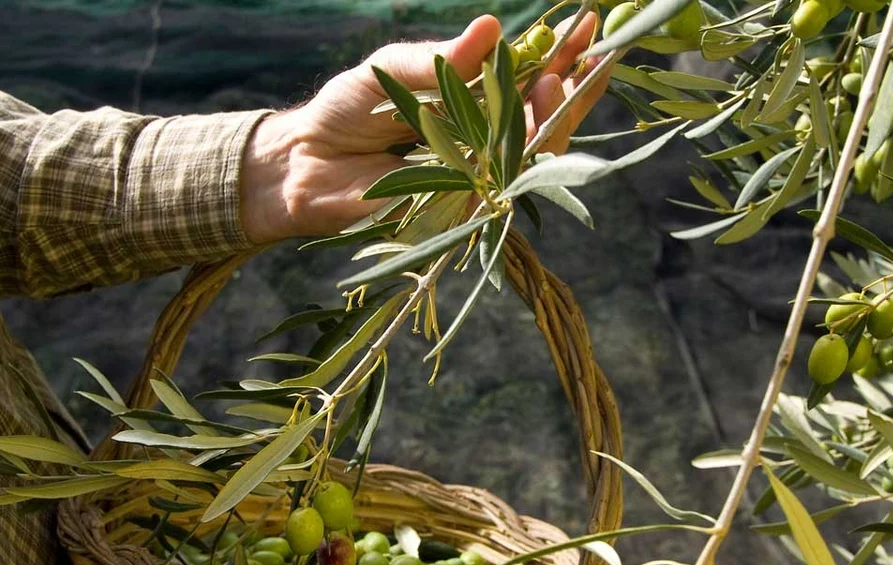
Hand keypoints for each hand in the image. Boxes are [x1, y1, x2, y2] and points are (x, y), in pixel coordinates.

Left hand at [240, 13, 608, 245]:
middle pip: (544, 118)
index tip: (589, 25)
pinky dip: (519, 165)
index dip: (562, 54)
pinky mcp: (459, 211)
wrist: (303, 164)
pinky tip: (527, 139)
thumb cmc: (344, 110)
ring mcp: (474, 176)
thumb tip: (491, 28)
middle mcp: (482, 138)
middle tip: (571, 65)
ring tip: (551, 88)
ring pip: (533, 157)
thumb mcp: (389, 69)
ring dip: (550, 121)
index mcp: (472, 100)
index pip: (529, 76)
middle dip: (566, 90)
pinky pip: (500, 192)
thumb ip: (439, 59)